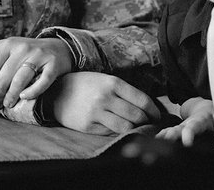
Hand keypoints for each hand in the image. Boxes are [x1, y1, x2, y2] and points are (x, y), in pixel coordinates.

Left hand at [0, 36, 72, 108]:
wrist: (58, 48)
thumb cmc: (27, 51)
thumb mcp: (7, 48)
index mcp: (8, 44)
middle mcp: (22, 48)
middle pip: (3, 77)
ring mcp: (38, 56)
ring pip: (19, 80)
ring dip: (11, 97)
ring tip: (8, 104)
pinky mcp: (53, 65)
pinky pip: (41, 82)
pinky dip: (31, 92)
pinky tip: (25, 98)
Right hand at [45, 72, 160, 134]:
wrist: (57, 92)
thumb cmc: (85, 85)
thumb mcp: (103, 80)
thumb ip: (123, 91)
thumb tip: (147, 107)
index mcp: (112, 82)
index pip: (142, 100)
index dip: (154, 111)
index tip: (157, 116)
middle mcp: (105, 96)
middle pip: (137, 116)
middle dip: (146, 122)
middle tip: (148, 124)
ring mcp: (96, 112)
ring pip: (126, 127)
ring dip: (134, 129)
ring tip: (135, 127)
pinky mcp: (88, 125)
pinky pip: (111, 132)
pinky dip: (118, 132)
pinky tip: (117, 127)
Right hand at [156, 113, 213, 146]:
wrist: (205, 107)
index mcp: (199, 120)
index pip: (193, 127)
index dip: (188, 134)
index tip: (186, 143)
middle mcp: (188, 123)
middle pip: (177, 128)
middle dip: (171, 135)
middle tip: (166, 143)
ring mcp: (182, 126)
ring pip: (171, 130)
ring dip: (163, 136)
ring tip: (155, 143)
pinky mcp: (179, 129)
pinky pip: (169, 132)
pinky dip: (162, 136)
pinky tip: (154, 142)